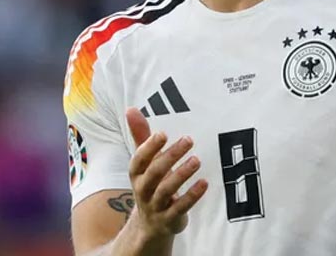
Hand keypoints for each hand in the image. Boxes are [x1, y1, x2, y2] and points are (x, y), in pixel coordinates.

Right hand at [125, 107, 207, 241]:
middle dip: (170, 156)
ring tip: (197, 160)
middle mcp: (143, 190)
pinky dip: (192, 196)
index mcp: (137, 174)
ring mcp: (156, 206)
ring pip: (166, 191)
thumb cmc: (151, 183)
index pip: (139, 160)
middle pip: (154, 173)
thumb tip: (131, 109)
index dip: (148, 147)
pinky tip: (204, 183)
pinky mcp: (170, 219)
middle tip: (189, 140)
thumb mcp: (145, 162)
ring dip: (181, 174)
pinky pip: (180, 208)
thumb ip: (141, 136)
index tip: (162, 133)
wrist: (150, 225)